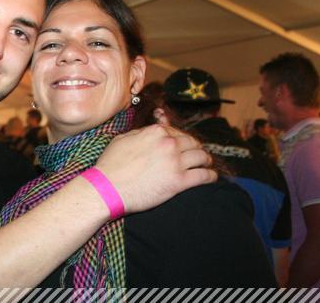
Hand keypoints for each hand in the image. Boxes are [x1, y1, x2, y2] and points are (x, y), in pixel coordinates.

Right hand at [94, 124, 215, 213]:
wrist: (108, 188)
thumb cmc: (111, 165)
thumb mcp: (122, 140)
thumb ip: (140, 133)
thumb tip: (148, 132)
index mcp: (155, 132)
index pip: (176, 131)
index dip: (181, 138)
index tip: (183, 144)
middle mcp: (168, 144)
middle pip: (191, 142)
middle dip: (195, 148)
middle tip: (197, 154)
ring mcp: (175, 162)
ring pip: (201, 156)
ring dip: (205, 160)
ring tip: (206, 164)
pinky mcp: (179, 181)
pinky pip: (203, 175)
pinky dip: (210, 175)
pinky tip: (211, 177)